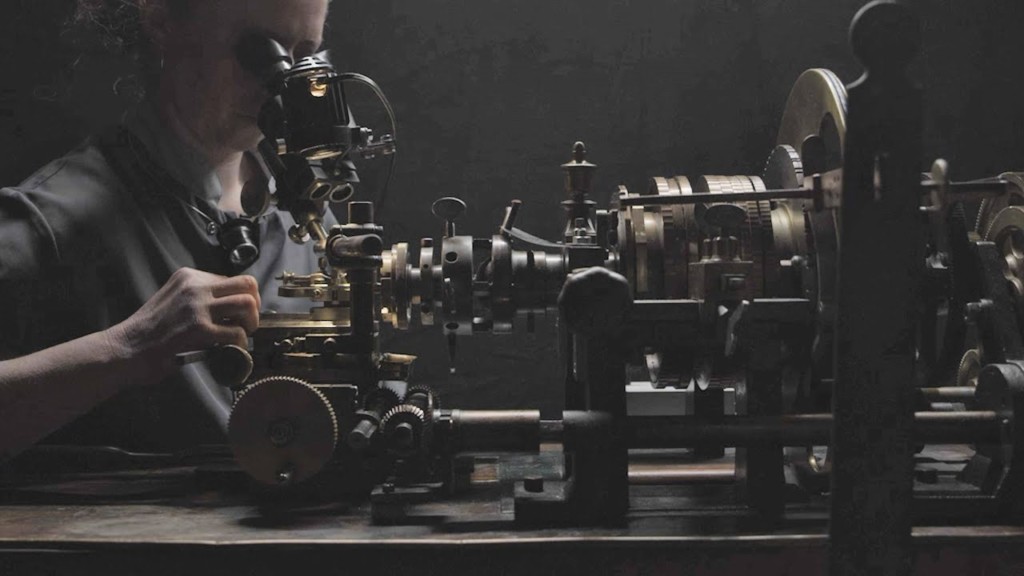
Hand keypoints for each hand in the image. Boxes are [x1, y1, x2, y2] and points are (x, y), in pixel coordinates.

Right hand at [108, 268, 261, 379]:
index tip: (237, 316)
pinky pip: (237, 333)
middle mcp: (194, 286)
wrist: (124, 349)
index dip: (241, 299)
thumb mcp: (173, 299)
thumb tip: (229, 306)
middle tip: (247, 324)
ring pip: (247, 304)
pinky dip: (241, 344)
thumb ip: (198, 297)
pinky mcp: (199, 329)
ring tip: (241, 336)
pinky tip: (232, 350)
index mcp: (188, 277)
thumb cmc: (148, 331)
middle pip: (247, 285)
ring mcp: (197, 306)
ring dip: (250, 323)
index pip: (232, 279)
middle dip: (254, 306)